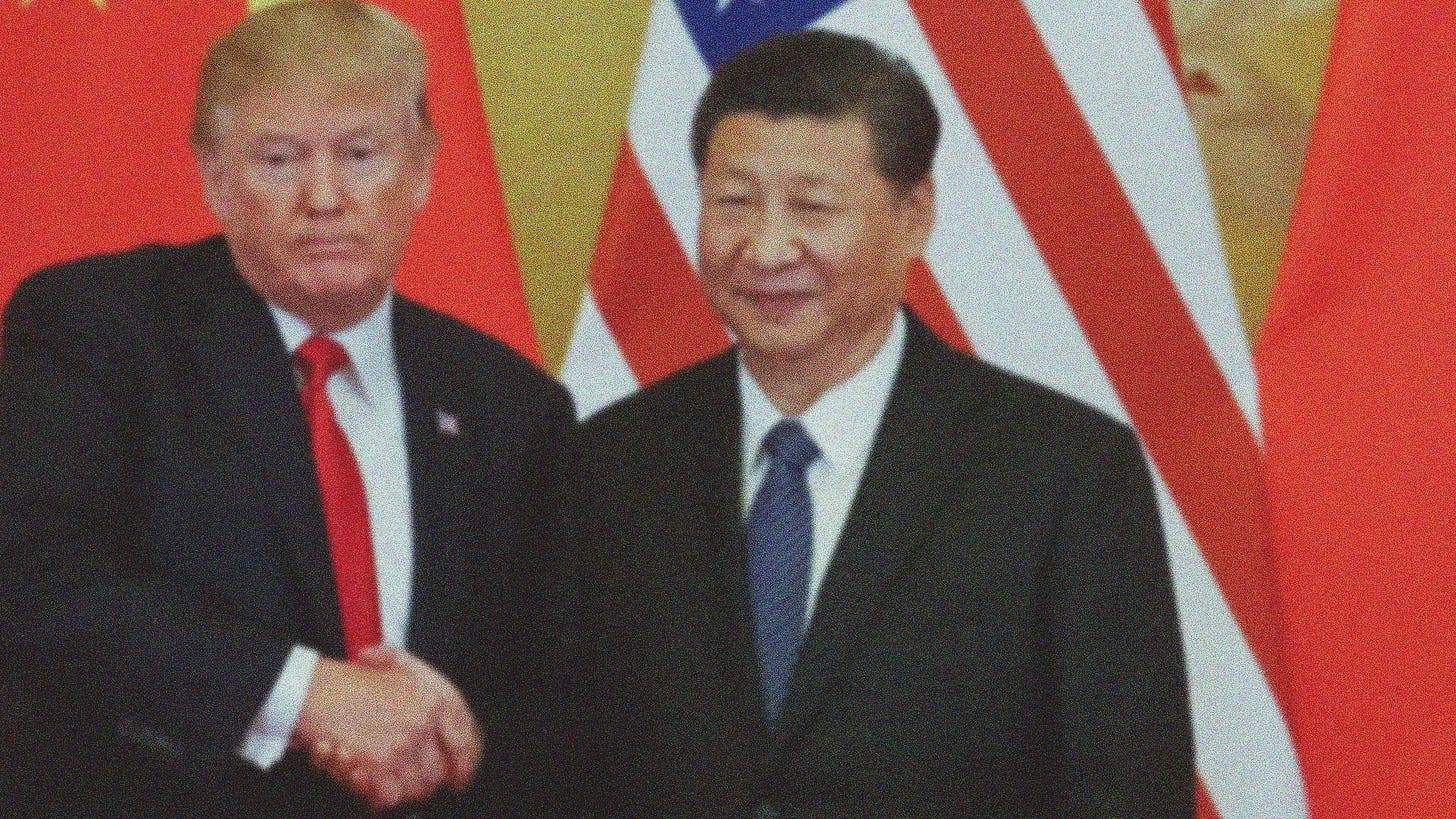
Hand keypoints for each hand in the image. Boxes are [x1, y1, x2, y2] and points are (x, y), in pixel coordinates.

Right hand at [293, 655, 451, 809]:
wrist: (312, 690)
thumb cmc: (349, 680)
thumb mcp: (400, 669)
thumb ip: (427, 690)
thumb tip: (448, 727)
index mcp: (434, 700)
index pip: (463, 744)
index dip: (461, 768)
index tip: (457, 779)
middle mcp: (423, 723)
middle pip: (437, 773)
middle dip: (423, 783)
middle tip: (406, 779)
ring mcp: (401, 746)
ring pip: (415, 789)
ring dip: (400, 791)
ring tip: (383, 779)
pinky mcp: (378, 765)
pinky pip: (390, 797)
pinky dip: (378, 797)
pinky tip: (368, 782)